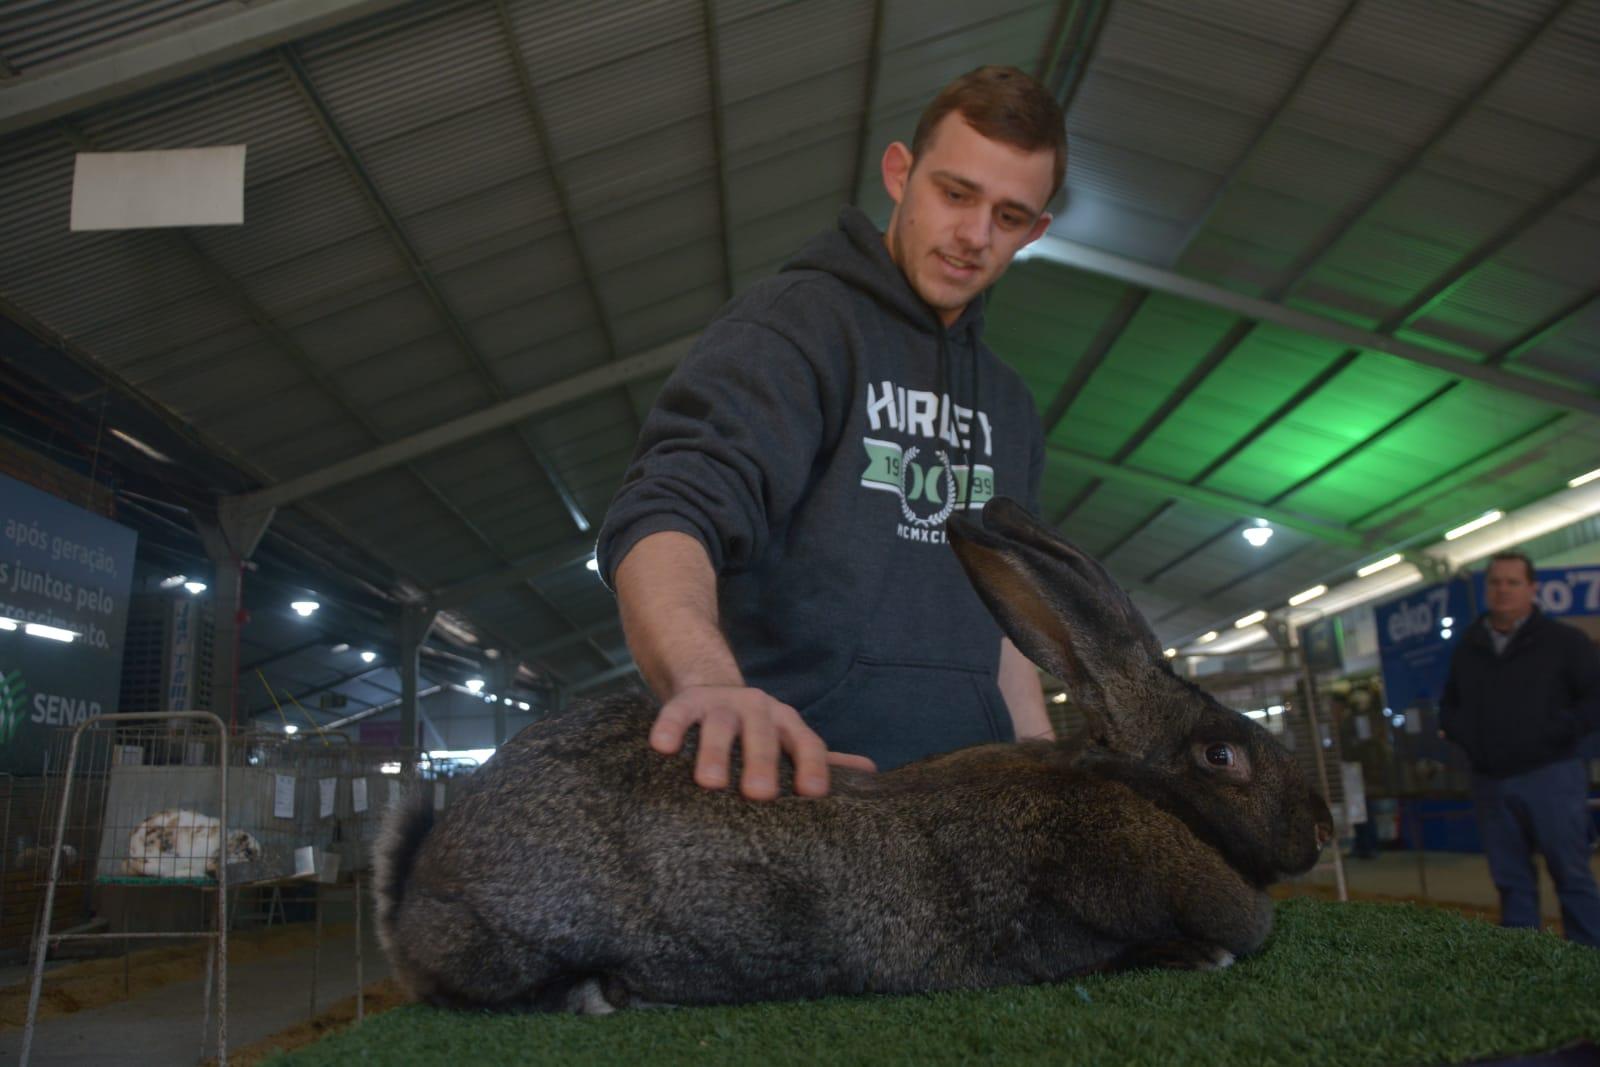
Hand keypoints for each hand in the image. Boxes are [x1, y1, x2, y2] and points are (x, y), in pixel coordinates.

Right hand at [649, 686, 875, 799]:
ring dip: (716, 752)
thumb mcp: (788, 740)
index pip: (806, 743)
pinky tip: (661, 748)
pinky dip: (669, 727)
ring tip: (709, 783)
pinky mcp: (686, 701)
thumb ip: (822, 760)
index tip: (814, 793)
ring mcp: (721, 704)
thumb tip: (872, 773)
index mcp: (788, 723)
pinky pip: (676, 712)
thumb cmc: (756, 730)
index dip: (812, 766)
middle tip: (760, 795)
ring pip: (719, 726)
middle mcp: (758, 709)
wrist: (708, 686)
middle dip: (762, 762)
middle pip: (762, 734)